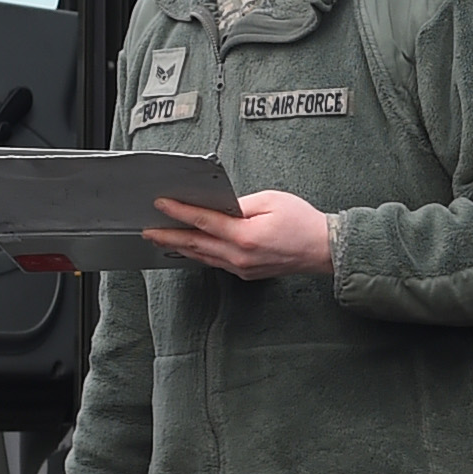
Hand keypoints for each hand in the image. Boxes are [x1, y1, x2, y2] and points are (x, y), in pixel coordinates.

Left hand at [142, 187, 332, 278]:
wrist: (324, 250)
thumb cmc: (303, 223)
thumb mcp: (271, 200)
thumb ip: (240, 204)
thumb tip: (218, 207)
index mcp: (245, 236)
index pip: (204, 222)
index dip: (179, 212)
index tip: (161, 204)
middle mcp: (240, 256)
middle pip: (195, 245)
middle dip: (168, 236)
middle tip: (147, 230)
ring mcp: (242, 268)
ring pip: (202, 257)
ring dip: (180, 247)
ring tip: (161, 238)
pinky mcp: (246, 273)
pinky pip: (215, 262)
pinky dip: (199, 254)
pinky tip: (190, 248)